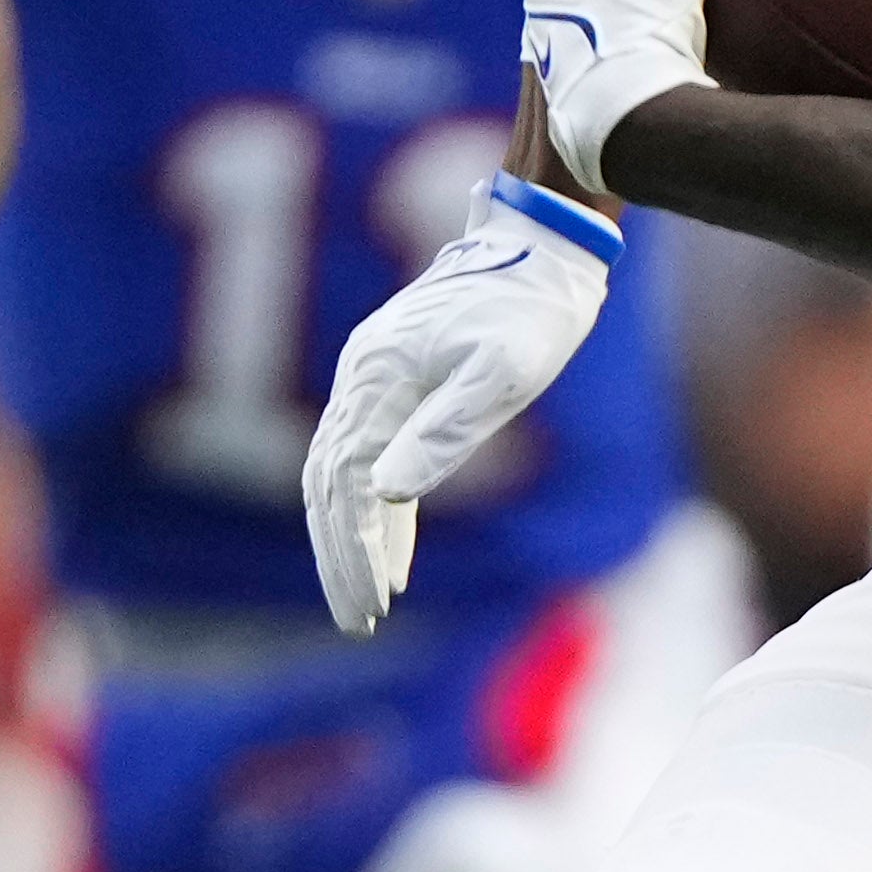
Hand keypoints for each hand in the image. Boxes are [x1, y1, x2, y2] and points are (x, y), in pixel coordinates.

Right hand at [304, 179, 613, 629]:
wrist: (544, 249)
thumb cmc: (530, 313)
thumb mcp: (500, 377)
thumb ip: (443, 432)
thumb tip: (384, 494)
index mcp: (375, 381)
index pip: (344, 484)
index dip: (353, 548)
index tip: (373, 605)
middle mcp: (359, 380)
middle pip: (327, 486)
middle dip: (340, 557)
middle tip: (359, 622)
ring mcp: (372, 380)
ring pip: (340, 476)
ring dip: (351, 540)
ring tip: (371, 603)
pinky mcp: (396, 384)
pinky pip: (369, 458)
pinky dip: (379, 511)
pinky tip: (398, 554)